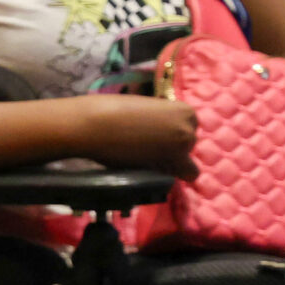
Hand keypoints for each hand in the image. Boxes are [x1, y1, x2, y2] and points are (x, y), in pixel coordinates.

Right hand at [74, 94, 199, 178]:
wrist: (94, 122)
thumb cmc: (110, 112)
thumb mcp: (144, 110)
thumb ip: (159, 121)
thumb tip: (162, 136)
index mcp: (184, 109)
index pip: (188, 129)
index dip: (170, 136)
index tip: (151, 138)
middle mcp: (189, 124)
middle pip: (188, 145)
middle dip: (170, 149)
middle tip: (144, 150)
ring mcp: (185, 141)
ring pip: (186, 160)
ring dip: (168, 162)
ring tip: (142, 158)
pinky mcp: (176, 158)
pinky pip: (190, 173)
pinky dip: (176, 175)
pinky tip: (155, 171)